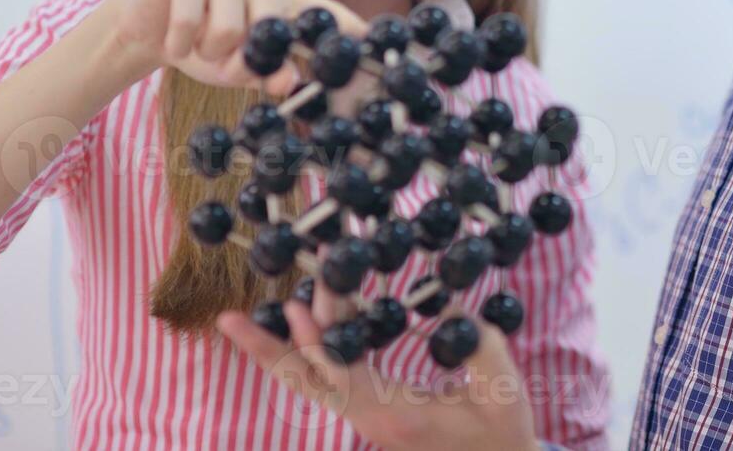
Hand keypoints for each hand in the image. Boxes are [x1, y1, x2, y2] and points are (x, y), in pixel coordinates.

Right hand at [109, 0, 368, 95]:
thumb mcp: (243, 69)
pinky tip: (175, 38)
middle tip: (224, 63)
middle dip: (244, 61)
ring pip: (229, 29)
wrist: (146, 29)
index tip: (375, 46)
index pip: (327, 13)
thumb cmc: (206, 48)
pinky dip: (178, 44)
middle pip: (272, 28)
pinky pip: (190, 20)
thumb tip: (291, 82)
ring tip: (198, 45)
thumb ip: (271, 75)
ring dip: (207, 53)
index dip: (352, 29)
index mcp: (286, 0)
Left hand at [217, 293, 542, 450]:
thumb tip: (446, 302)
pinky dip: (306, 354)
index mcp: (395, 413)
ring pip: (308, 384)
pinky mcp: (371, 412)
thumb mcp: (502, 384)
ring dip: (276, 351)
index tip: (299, 302)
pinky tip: (295, 329)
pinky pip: (327, 381)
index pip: (341, 375)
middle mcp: (368, 418)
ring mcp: (366, 418)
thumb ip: (477, 341)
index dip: (318, 339)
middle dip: (268, 349)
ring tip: (237, 324)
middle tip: (230, 320)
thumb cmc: (503, 429)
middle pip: (305, 383)